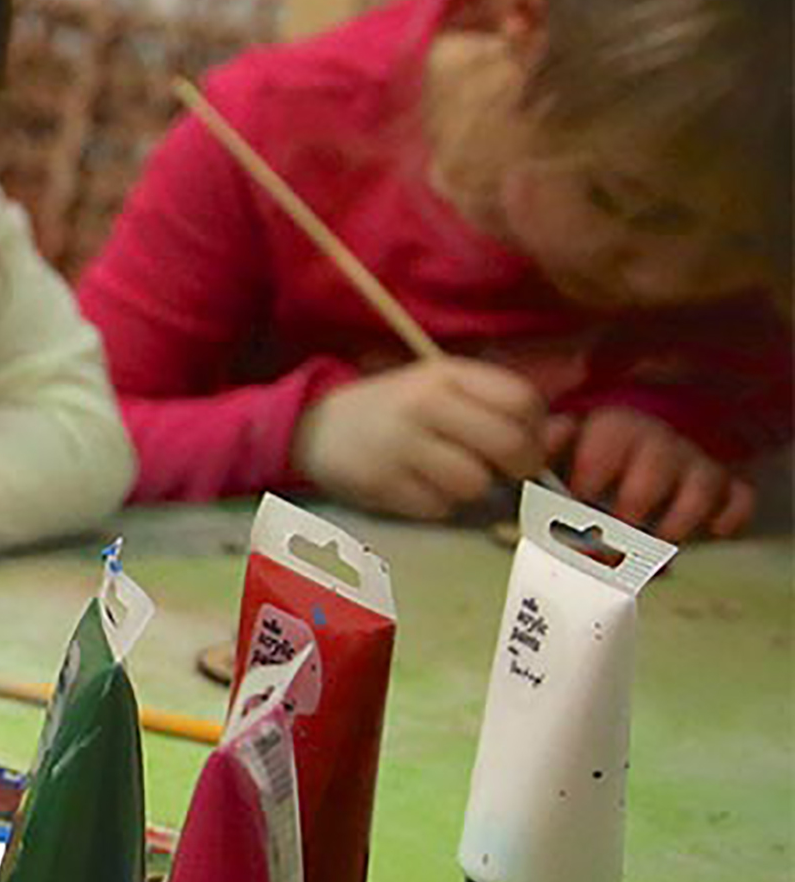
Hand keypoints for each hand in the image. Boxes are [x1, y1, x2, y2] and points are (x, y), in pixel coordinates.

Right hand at [290, 357, 547, 519]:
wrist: (316, 427)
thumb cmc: (398, 410)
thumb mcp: (446, 392)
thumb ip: (503, 409)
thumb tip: (564, 434)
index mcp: (446, 373)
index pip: (522, 401)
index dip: (535, 428)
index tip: (522, 439)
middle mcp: (423, 404)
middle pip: (508, 444)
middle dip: (518, 467)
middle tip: (505, 471)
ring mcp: (399, 445)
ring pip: (474, 484)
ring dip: (472, 489)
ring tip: (449, 476)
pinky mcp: (380, 483)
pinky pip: (437, 508)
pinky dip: (437, 505)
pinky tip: (417, 486)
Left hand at [551, 404, 754, 539]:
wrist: (641, 448)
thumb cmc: (588, 464)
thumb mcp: (556, 460)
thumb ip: (537, 465)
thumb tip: (518, 471)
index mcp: (612, 428)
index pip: (607, 434)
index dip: (594, 465)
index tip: (579, 494)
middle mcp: (657, 441)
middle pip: (657, 460)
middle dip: (637, 498)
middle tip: (617, 528)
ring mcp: (692, 462)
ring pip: (701, 482)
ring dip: (680, 517)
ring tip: (659, 540)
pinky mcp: (724, 485)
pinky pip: (738, 497)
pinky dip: (730, 515)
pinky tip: (713, 532)